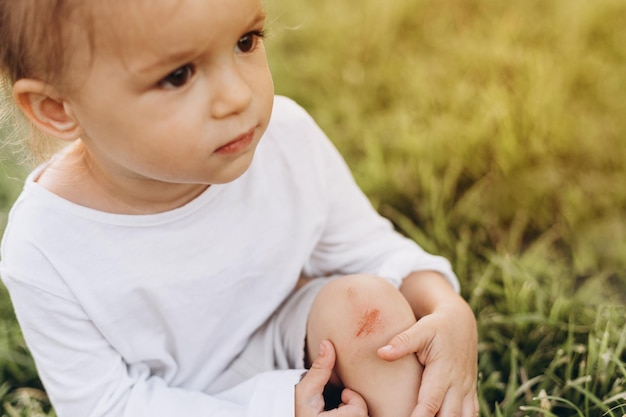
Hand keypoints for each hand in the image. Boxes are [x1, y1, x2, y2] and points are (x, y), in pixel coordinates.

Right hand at [295, 340, 369, 416]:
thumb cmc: (296, 409)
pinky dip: (356, 415)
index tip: (343, 394)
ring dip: (357, 413)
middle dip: (357, 407)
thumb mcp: (305, 390)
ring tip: (342, 411)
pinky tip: (343, 415)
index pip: (358, 412)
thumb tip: (327, 344)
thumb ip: (320, 370)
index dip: (353, 399)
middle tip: (343, 403)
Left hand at [377, 300, 478, 416]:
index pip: (430, 402)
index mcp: (443, 371)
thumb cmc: (437, 326)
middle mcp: (457, 384)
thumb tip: (381, 353)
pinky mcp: (470, 392)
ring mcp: (466, 390)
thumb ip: (402, 342)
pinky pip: (472, 414)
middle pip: (448, 416)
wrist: (461, 322)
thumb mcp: (421, 330)